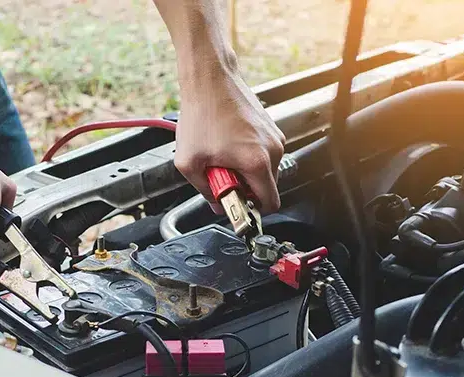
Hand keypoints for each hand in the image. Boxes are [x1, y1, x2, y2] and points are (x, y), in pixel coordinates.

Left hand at [174, 71, 284, 213]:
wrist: (210, 79)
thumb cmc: (201, 113)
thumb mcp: (189, 162)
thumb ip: (204, 190)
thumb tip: (215, 203)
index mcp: (257, 162)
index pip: (270, 204)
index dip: (251, 210)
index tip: (236, 204)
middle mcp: (272, 149)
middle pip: (266, 187)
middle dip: (244, 188)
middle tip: (221, 175)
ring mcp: (274, 136)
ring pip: (264, 170)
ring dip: (244, 170)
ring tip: (222, 156)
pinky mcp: (270, 127)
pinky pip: (262, 153)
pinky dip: (247, 155)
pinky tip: (227, 144)